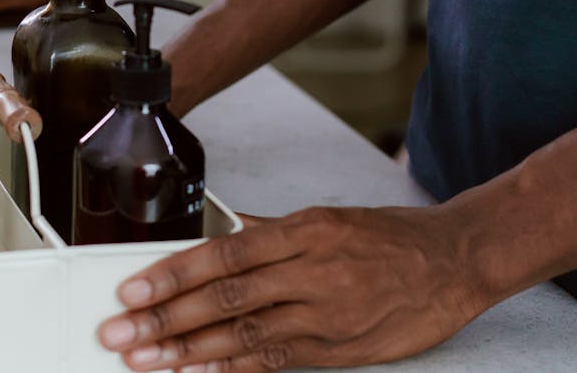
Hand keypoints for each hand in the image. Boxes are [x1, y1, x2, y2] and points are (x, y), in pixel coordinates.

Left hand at [97, 206, 487, 371]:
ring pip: (245, 336)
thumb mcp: (330, 218)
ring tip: (145, 361)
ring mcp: (327, 316)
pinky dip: (233, 370)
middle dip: (165, 319)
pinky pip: (276, 362)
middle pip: (226, 298)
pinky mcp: (339, 351)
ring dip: (188, 352)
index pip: (225, 253)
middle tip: (120, 334)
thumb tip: (221, 230)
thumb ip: (273, 231)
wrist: (456, 262)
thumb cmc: (391, 238)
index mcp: (306, 230)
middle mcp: (313, 271)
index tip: (134, 289)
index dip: (174, 274)